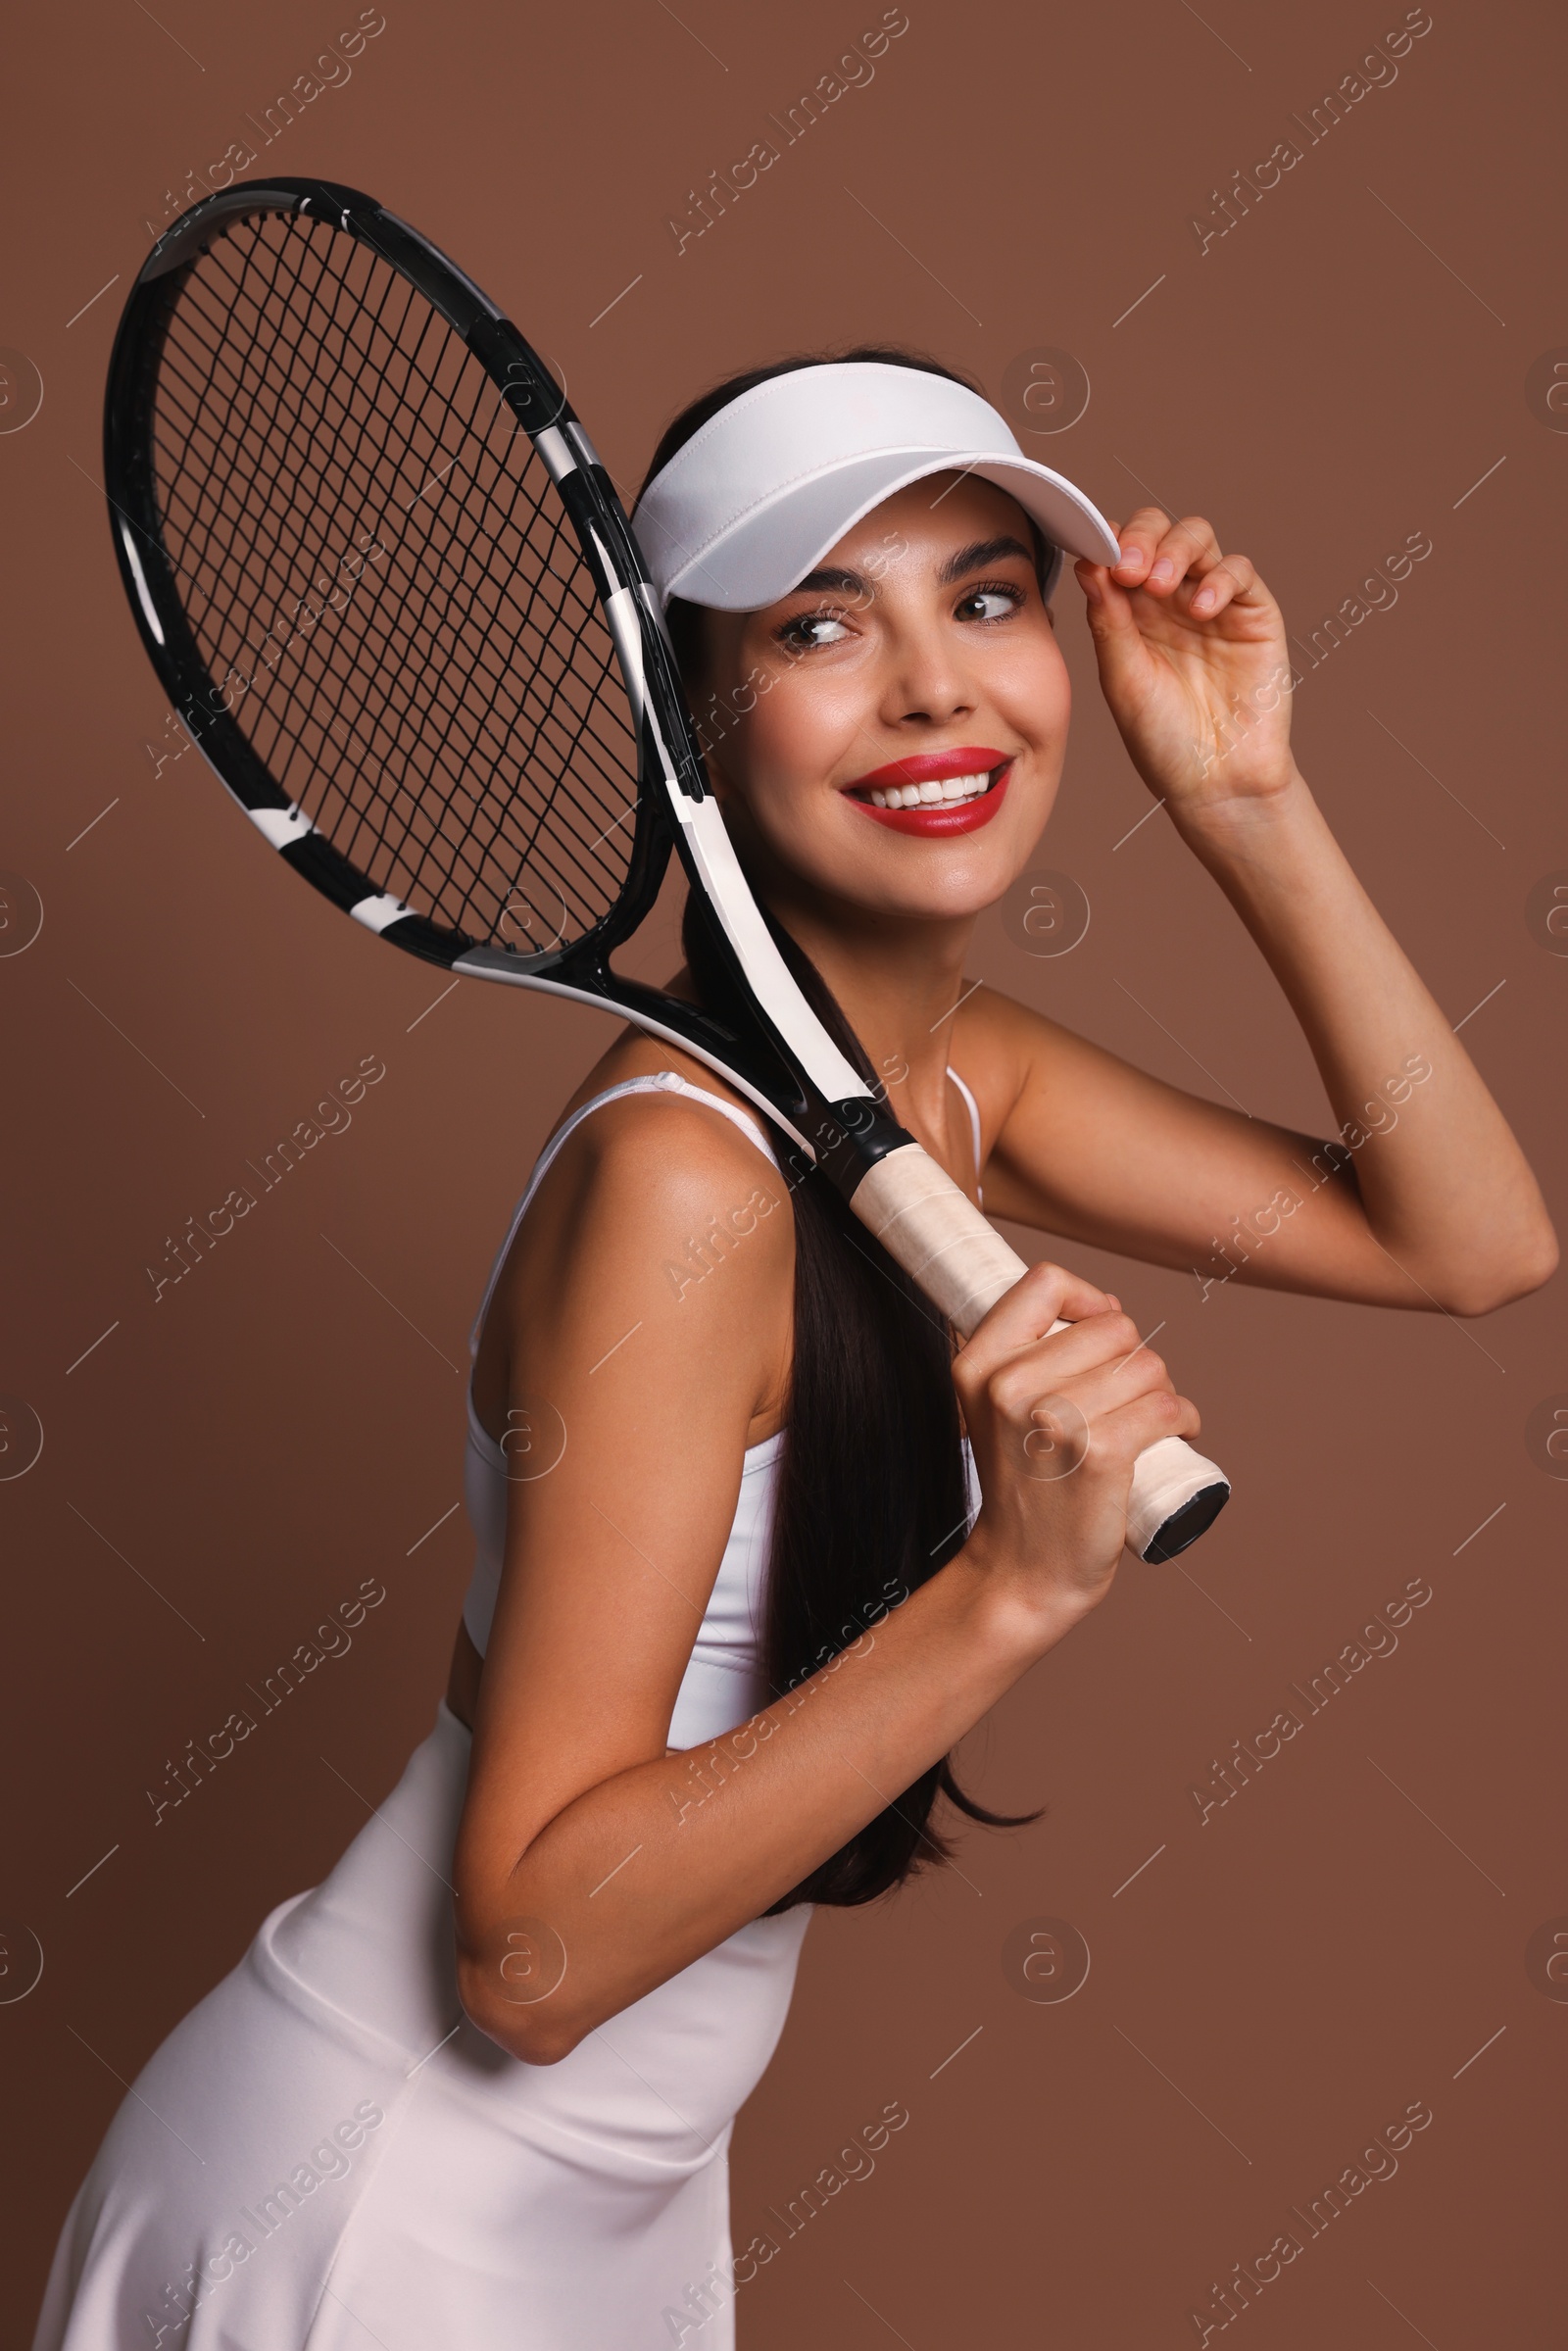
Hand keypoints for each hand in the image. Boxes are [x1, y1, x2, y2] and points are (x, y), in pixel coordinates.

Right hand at [951, 1262, 1200, 1628]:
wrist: (1023, 1571)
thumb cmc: (1023, 1486)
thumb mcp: (995, 1409)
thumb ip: (1027, 1353)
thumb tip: (1108, 1307)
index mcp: (978, 1364)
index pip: (1046, 1283)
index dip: (1088, 1300)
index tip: (1099, 1334)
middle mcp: (1009, 1386)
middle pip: (1113, 1326)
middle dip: (1136, 1358)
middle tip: (1128, 1400)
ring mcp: (1054, 1420)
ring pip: (1148, 1366)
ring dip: (1165, 1391)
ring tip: (1149, 1423)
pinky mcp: (1100, 1454)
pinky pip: (1168, 1407)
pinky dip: (1185, 1418)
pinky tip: (1178, 1434)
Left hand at [1074, 506, 1297, 820]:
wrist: (1216, 781)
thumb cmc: (1163, 739)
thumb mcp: (1122, 678)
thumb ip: (1108, 620)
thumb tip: (1087, 562)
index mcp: (1130, 613)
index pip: (1119, 552)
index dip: (1108, 542)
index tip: (1096, 554)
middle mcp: (1170, 601)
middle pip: (1159, 532)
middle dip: (1142, 538)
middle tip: (1130, 569)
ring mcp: (1213, 603)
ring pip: (1199, 540)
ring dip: (1176, 550)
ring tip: (1160, 587)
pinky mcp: (1254, 614)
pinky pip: (1240, 572)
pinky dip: (1219, 579)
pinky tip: (1201, 610)